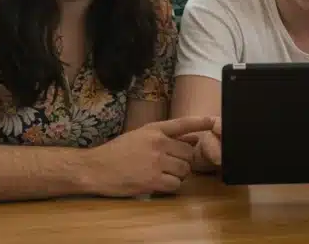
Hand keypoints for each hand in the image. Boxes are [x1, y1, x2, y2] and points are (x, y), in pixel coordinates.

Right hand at [84, 115, 215, 196]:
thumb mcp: (139, 136)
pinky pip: (175, 184)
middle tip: (171, 165)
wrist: (96, 168)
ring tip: (164, 174)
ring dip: (178, 175)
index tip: (212, 121)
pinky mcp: (152, 180)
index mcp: (154, 130)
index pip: (182, 124)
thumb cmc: (116, 152)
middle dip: (184, 160)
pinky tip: (159, 184)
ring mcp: (156, 162)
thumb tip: (192, 137)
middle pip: (188, 153)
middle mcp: (158, 143)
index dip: (199, 123)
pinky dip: (171, 186)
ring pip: (184, 170)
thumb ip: (164, 136)